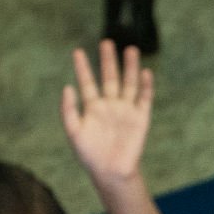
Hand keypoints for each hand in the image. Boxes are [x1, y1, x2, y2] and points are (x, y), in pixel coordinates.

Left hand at [61, 40, 153, 186]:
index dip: (82, 67)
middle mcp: (110, 105)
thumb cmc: (90, 155)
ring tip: (131, 49)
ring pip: (129, 83)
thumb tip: (67, 87)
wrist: (111, 172)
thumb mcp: (73, 132)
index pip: (87, 82)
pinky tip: (146, 72)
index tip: (77, 51)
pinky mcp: (140, 118)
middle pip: (110, 77)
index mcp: (92, 107)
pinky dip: (146, 86)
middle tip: (107, 42)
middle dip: (108, 60)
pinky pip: (144, 98)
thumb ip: (68, 110)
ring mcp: (126, 110)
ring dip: (130, 67)